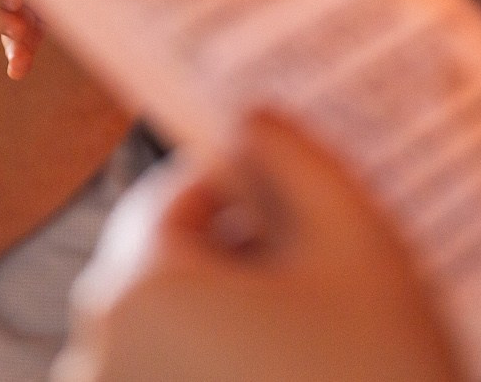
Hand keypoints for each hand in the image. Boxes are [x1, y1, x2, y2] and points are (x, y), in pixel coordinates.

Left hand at [56, 113, 465, 381]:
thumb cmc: (381, 381)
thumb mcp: (360, 246)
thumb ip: (298, 161)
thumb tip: (253, 124)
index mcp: (140, 290)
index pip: (175, 196)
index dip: (246, 181)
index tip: (306, 197)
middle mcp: (99, 360)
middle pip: (165, 270)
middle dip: (240, 257)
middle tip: (327, 269)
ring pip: (167, 340)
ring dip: (232, 326)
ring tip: (323, 339)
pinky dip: (223, 376)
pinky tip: (302, 379)